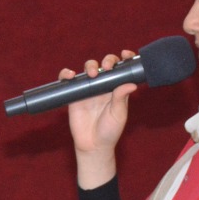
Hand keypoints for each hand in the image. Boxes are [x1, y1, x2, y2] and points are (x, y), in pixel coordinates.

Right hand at [66, 51, 138, 181]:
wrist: (92, 145)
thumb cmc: (109, 131)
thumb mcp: (118, 115)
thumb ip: (122, 98)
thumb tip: (132, 84)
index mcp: (117, 88)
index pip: (121, 69)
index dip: (124, 58)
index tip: (126, 54)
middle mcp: (104, 86)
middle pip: (104, 64)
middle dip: (107, 61)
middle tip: (106, 68)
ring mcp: (89, 89)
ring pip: (88, 68)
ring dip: (90, 65)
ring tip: (92, 74)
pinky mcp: (74, 94)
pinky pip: (69, 80)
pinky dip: (66, 74)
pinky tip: (69, 76)